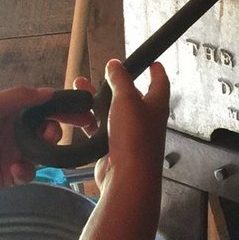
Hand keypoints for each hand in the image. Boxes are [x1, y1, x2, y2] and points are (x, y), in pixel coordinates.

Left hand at [0, 86, 93, 202]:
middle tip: (60, 135)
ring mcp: (14, 153)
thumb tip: (50, 92)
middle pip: (49, 129)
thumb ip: (19, 97)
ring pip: (43, 153)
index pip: (45, 106)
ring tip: (34, 153)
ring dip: (44, 152)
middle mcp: (16, 130)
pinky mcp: (11, 175)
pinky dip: (28, 172)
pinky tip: (16, 171)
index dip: (66, 108)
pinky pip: (30, 173)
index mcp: (12, 111)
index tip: (86, 112)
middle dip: (58, 131)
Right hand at [92, 60, 169, 193]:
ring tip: (80, 87)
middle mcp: (145, 120)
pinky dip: (89, 120)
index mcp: (156, 106)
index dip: (157, 71)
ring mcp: (129, 135)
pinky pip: (100, 129)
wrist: (127, 177)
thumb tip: (115, 64)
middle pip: (132, 96)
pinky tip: (78, 114)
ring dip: (97, 99)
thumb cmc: (136, 140)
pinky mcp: (113, 147)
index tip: (153, 62)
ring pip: (111, 111)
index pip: (160, 83)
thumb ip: (120, 79)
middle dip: (117, 84)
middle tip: (106, 74)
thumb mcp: (127, 99)